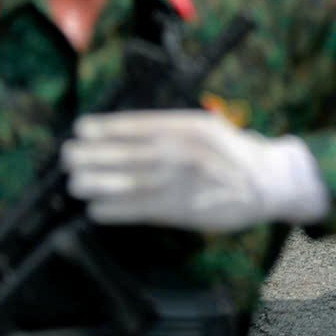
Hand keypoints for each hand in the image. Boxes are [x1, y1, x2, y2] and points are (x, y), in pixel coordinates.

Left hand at [63, 110, 330, 231]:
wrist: (265, 182)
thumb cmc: (231, 152)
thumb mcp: (206, 127)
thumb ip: (170, 129)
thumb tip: (122, 134)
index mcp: (189, 127)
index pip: (138, 125)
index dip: (106, 128)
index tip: (82, 128)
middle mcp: (183, 152)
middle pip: (126, 154)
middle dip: (92, 155)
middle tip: (69, 156)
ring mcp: (180, 182)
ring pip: (126, 183)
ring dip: (95, 183)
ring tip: (75, 183)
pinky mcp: (178, 210)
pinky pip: (137, 210)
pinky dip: (113, 210)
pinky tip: (95, 208)